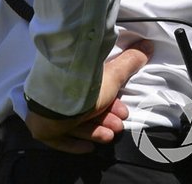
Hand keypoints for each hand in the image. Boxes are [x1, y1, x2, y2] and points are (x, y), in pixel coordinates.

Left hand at [24, 40, 152, 152]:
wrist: (57, 104)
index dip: (110, 105)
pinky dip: (75, 145)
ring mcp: (50, 114)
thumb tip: (148, 44)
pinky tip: (89, 148)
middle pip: (86, 112)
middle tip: (119, 125)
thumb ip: (129, 62)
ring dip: (96, 132)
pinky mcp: (43, 131)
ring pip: (76, 125)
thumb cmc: (84, 88)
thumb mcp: (112, 74)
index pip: (94, 96)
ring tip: (110, 135)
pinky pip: (60, 141)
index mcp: (75, 82)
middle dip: (106, 119)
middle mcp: (61, 97)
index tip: (123, 112)